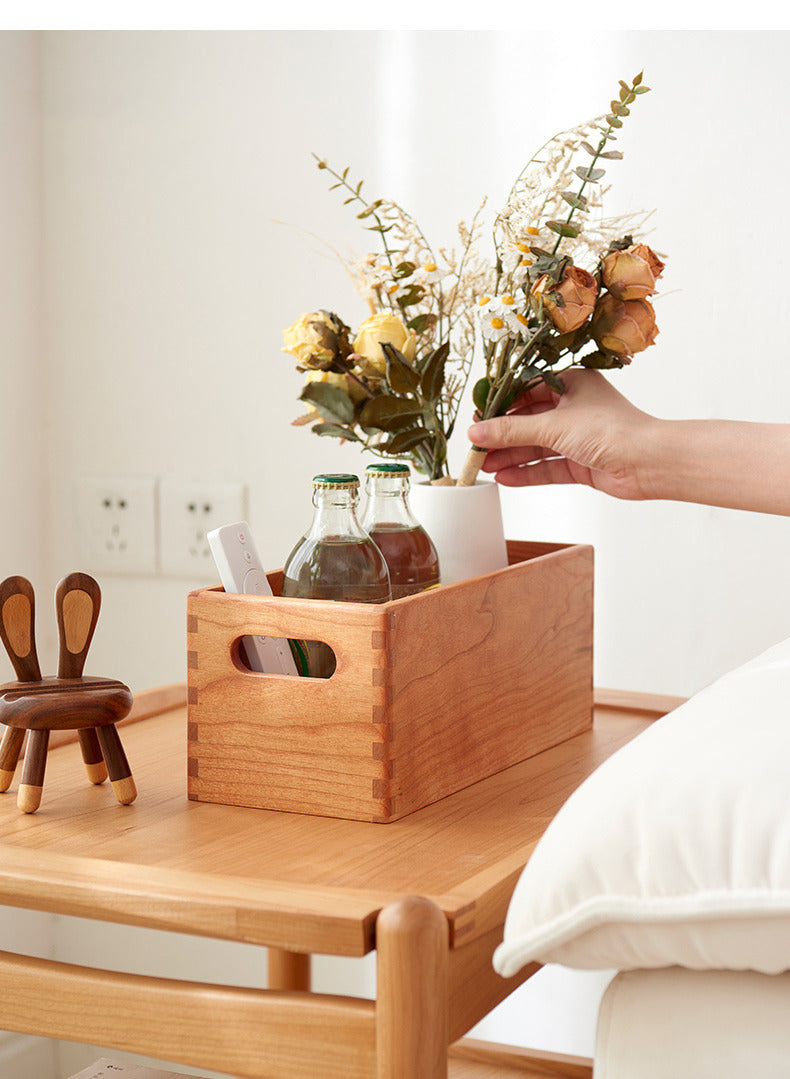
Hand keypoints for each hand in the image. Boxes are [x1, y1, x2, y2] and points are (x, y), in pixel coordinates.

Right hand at [467, 369, 656, 500]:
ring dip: (511, 456)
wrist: (649, 463)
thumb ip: (512, 431)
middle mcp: (575, 408)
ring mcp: (579, 437)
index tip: (476, 420)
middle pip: (529, 421)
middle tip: (475, 448)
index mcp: (572, 384)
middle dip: (502, 436)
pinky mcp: (582, 463)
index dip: (500, 407)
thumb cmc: (611, 430)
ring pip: (537, 446)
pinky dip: (527, 472)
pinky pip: (548, 467)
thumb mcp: (553, 426)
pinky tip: (505, 478)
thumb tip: (476, 433)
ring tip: (484, 466)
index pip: (527, 392)